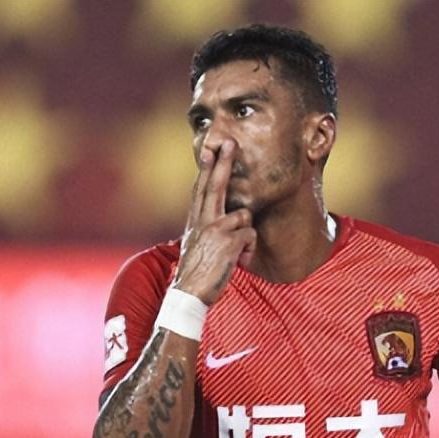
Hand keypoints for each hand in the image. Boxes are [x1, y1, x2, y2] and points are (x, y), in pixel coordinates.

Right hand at [172, 140, 256, 304]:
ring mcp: (215, 228)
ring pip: (244, 214)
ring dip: (244, 236)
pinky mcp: (228, 239)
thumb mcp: (196, 247)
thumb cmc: (196, 275)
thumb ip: (206, 231)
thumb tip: (225, 223)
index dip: (205, 168)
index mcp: (194, 222)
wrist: (188, 294)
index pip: (200, 189)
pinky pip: (250, 234)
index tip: (209, 150)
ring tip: (234, 254)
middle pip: (215, 185)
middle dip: (223, 162)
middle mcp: (202, 220)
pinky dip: (248, 251)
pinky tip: (238, 262)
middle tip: (230, 142)